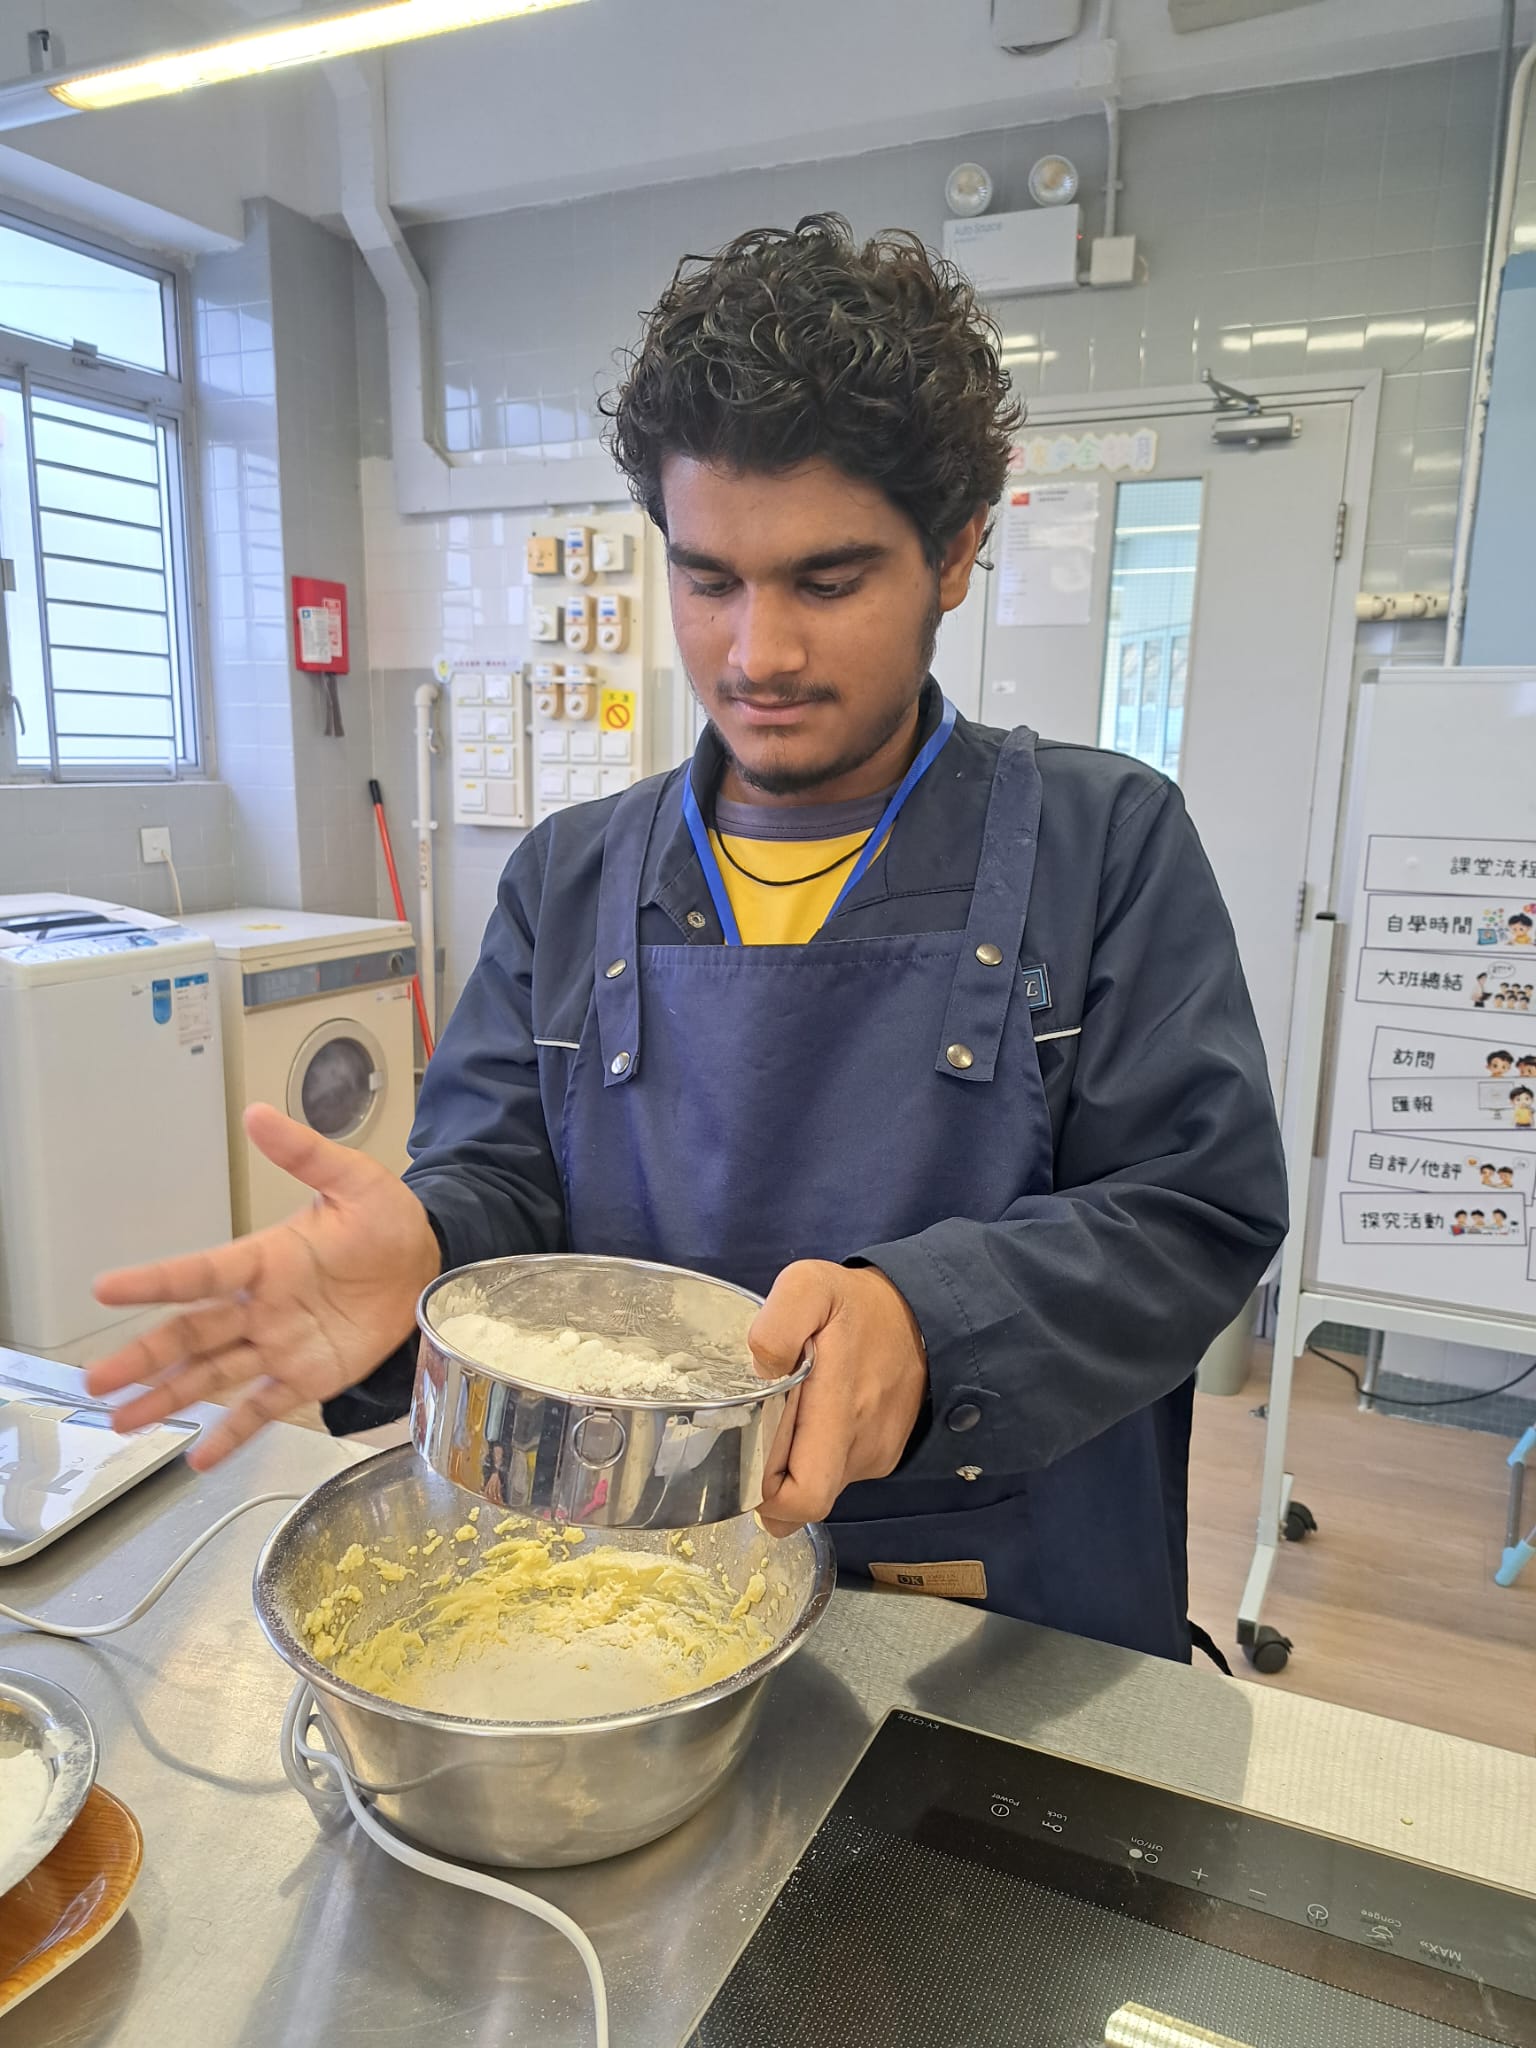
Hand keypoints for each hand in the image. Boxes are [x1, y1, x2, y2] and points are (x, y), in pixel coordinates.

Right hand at [85, 1103, 441, 1470]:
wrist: (427, 1265)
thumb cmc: (386, 1221)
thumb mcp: (353, 1180)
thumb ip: (306, 1153)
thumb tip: (259, 1114)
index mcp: (265, 1260)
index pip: (200, 1273)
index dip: (155, 1281)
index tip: (106, 1288)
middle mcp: (260, 1307)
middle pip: (191, 1334)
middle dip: (143, 1357)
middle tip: (96, 1379)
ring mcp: (279, 1345)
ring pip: (212, 1375)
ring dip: (167, 1398)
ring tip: (121, 1422)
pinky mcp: (306, 1377)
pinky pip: (263, 1408)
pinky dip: (231, 1434)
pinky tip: (198, 1458)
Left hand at [749, 1261, 927, 1537]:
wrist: (919, 1313)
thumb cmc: (854, 1304)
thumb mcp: (808, 1286)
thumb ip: (777, 1324)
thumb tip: (761, 1371)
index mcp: (840, 1410)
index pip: (802, 1497)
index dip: (764, 1495)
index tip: (743, 1459)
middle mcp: (861, 1446)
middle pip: (805, 1504)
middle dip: (770, 1488)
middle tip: (753, 1440)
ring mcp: (875, 1455)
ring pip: (821, 1488)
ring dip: (794, 1467)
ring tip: (786, 1418)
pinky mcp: (883, 1455)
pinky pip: (839, 1473)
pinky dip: (817, 1456)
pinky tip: (813, 1418)